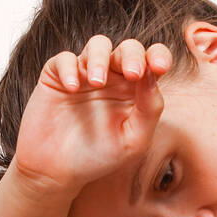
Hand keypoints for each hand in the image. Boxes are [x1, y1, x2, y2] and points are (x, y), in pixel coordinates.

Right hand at [12, 35, 172, 194]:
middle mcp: (114, 79)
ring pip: (98, 45)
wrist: (57, 171)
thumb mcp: (133, 140)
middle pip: (128, 48)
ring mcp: (85, 74)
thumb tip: (154, 75)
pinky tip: (72, 89)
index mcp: (136, 91)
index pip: (152, 62)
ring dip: (101, 58)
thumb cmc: (99, 157)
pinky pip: (64, 59)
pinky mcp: (57, 76)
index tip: (158, 66)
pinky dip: (69, 69)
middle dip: (132, 55)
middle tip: (132, 73)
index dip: (158, 56)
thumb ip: (149, 109)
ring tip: (97, 82)